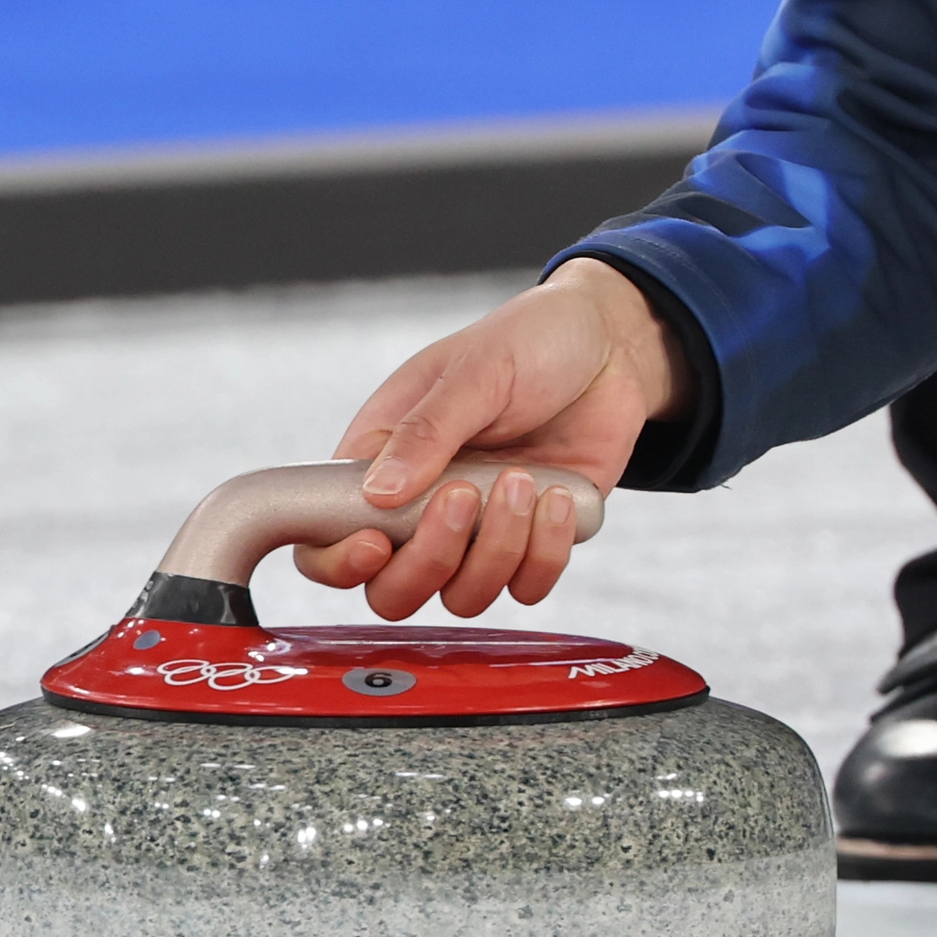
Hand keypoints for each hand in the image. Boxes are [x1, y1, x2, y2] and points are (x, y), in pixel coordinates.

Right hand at [290, 259, 681, 615]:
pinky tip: (560, 497)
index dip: (338, 561)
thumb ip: (427, 431)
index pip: (325, 537)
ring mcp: (477, 530)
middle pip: (392, 590)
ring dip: (495, 550)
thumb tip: (377, 494)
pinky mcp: (532, 541)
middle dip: (430, 559)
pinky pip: (526, 587)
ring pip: (462, 596)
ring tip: (523, 482)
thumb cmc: (529, 340)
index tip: (376, 542)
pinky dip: (545, 553)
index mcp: (382, 458)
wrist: (611, 344)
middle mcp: (421, 505)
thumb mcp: (475, 369)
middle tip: (465, 497)